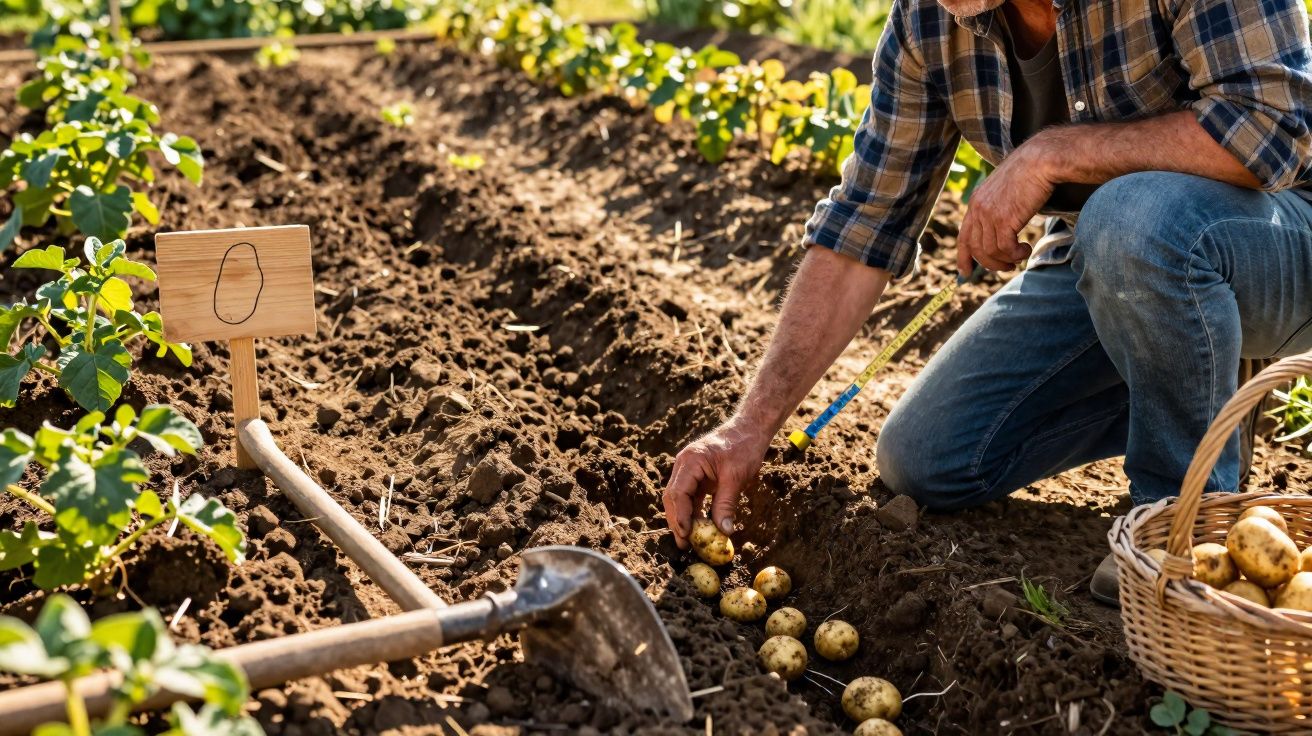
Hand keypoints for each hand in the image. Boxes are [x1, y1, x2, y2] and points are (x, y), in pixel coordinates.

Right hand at [663, 420, 770, 548]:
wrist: (750, 429)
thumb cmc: (744, 447)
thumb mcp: (736, 477)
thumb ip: (726, 503)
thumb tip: (723, 531)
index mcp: (690, 461)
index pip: (677, 493)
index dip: (679, 516)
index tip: (686, 535)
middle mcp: (685, 465)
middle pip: (673, 498)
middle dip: (677, 522)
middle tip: (684, 545)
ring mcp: (690, 470)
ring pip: (681, 499)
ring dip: (685, 519)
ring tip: (690, 541)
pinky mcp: (699, 476)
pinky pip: (692, 497)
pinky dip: (695, 512)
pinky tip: (700, 527)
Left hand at [956, 138, 1056, 275]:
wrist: (1040, 160)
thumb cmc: (1029, 172)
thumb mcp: (1005, 190)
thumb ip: (997, 207)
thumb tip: (1002, 229)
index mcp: (975, 202)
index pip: (963, 236)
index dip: (963, 257)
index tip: (965, 273)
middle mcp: (978, 209)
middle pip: (976, 249)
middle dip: (990, 264)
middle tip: (1006, 267)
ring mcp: (990, 214)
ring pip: (991, 251)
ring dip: (1006, 259)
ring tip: (1020, 256)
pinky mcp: (1005, 219)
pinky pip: (1005, 249)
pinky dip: (1016, 254)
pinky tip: (1026, 248)